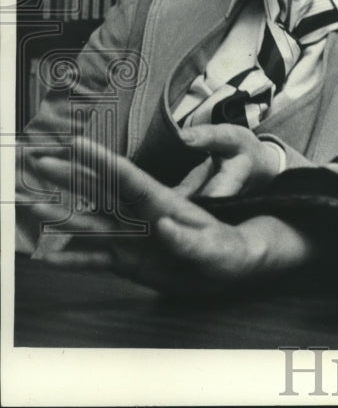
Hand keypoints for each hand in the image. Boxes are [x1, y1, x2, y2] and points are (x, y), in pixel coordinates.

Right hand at [25, 136, 309, 294]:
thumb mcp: (214, 248)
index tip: (74, 143)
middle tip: (39, 162)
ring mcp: (134, 238)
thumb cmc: (229, 251)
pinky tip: (48, 256)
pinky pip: (95, 258)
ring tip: (32, 205)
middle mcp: (142, 216)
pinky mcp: (130, 260)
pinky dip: (72, 257)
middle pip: (100, 193)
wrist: (233, 267)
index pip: (128, 177)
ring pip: (91, 223)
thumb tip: (165, 225)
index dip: (101, 160)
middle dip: (70, 177)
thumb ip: (189, 240)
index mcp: (163, 205)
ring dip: (62, 215)